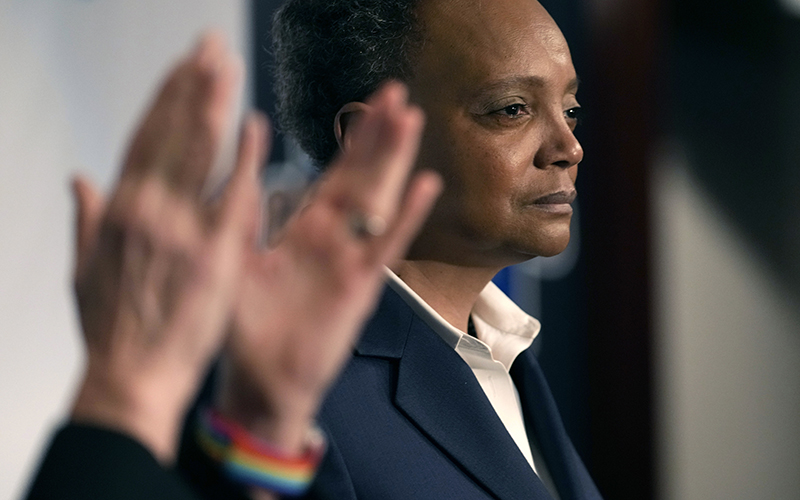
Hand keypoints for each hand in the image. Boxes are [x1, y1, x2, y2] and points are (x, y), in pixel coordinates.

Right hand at [69, 33, 266, 462]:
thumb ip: (86, 217)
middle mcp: (147, 210)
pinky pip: (233, 196)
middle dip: (191, 84)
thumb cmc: (111, 330)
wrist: (132, 378)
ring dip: (213, 103)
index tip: (181, 69)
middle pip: (171, 133)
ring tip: (226, 66)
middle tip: (210, 47)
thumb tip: (80, 179)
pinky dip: (244, 158)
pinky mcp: (214, 253)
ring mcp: (181, 228)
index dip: (164, 99)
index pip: (143, 138)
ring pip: (198, 152)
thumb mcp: (84, 270)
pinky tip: (255, 125)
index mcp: (119, 210)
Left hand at [217, 83, 441, 451]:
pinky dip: (405, 215)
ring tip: (411, 118)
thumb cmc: (245, 328)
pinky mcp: (360, 286)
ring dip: (393, 160)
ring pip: (377, 200)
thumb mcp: (235, 259)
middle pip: (362, 177)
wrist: (259, 382)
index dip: (353, 140)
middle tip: (397, 92)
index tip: (369, 103)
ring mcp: (350, 260)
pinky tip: (426, 184)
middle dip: (379, 135)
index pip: (334, 174)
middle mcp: (332, 240)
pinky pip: (386, 245)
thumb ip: (241, 211)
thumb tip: (238, 164)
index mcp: (303, 231)